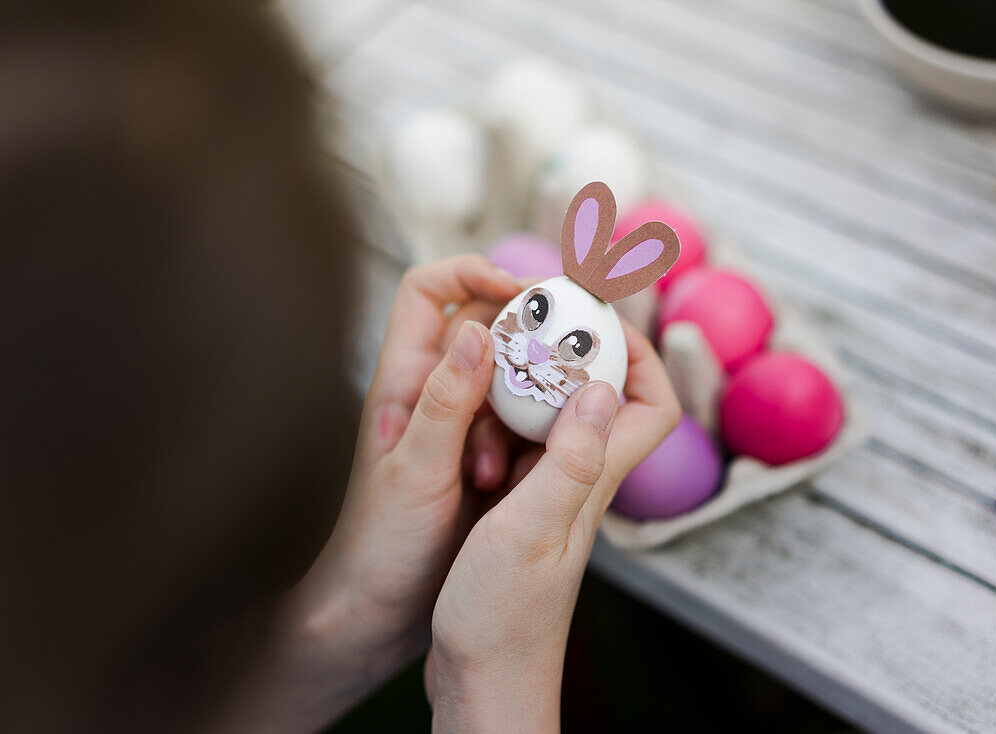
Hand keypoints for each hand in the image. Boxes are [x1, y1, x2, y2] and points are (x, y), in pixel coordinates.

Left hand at [206, 255, 521, 732]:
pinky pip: (522, 422)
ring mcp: (458, 423)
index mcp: (402, 380)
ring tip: (504, 463)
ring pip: (512, 377)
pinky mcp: (482, 456)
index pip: (429, 289)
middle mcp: (432, 391)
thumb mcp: (415, 472)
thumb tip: (479, 330)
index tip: (522, 293)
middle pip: (486, 325)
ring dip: (524, 405)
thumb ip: (446, 402)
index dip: (473, 272)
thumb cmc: (378, 545)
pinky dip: (531, 437)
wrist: (374, 612)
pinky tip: (515, 479)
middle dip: (521, 342)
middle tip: (556, 365)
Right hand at [426, 321, 680, 732]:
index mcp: (593, 481)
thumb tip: (599, 387)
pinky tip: (472, 409)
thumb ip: (568, 460)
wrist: (482, 681)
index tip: (599, 319)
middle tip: (542, 316)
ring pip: (562, 416)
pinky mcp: (520, 511)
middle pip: (609, 398)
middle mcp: (581, 482)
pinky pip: (525, 442)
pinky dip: (506, 414)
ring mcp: (551, 496)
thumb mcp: (530, 530)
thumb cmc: (503, 619)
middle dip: (585, 348)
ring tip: (500, 350)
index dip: (641, 355)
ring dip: (539, 379)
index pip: (653, 406)